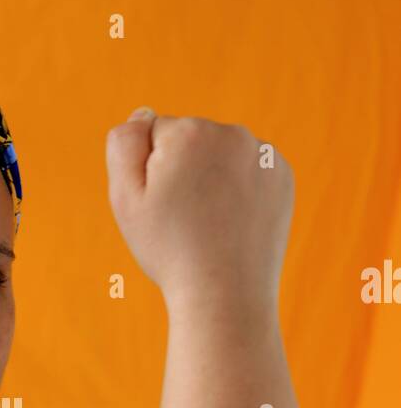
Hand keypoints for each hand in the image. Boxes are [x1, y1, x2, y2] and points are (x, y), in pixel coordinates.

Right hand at [105, 108, 293, 310]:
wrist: (224, 294)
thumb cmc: (169, 249)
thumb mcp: (125, 197)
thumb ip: (125, 143)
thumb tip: (144, 114)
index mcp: (190, 132)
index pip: (156, 132)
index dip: (151, 171)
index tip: (163, 204)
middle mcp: (232, 133)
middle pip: (190, 139)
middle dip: (184, 169)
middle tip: (185, 217)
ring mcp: (263, 154)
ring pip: (220, 154)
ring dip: (212, 178)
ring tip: (210, 222)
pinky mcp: (282, 175)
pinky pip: (248, 170)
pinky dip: (239, 189)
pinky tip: (233, 220)